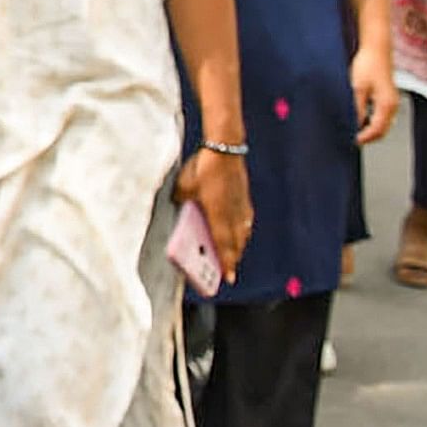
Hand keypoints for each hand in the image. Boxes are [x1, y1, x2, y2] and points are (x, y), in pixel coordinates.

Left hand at [177, 146, 254, 275]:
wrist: (225, 149)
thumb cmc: (203, 169)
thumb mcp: (183, 187)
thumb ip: (182, 201)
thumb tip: (180, 207)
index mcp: (218, 215)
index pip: (223, 245)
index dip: (226, 262)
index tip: (227, 278)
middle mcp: (233, 214)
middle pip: (236, 243)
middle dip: (232, 258)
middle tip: (229, 271)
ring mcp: (241, 206)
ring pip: (242, 232)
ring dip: (239, 245)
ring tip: (234, 254)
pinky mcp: (245, 198)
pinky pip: (245, 220)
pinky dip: (243, 230)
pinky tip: (241, 231)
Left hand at [348, 41, 399, 145]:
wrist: (376, 49)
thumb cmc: (367, 65)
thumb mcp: (357, 88)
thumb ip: (356, 108)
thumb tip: (352, 124)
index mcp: (386, 104)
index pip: (377, 130)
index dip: (364, 138)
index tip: (351, 141)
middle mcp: (392, 105)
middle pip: (382, 130)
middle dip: (368, 136)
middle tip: (351, 138)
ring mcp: (391, 101)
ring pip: (383, 124)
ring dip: (370, 129)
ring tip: (353, 130)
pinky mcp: (388, 97)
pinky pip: (382, 116)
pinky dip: (372, 121)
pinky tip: (359, 118)